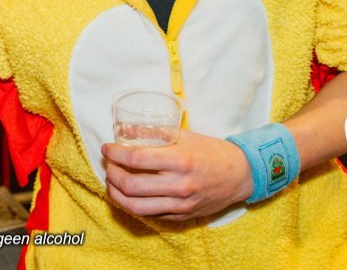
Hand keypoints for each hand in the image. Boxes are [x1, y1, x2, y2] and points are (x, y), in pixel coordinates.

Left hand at [101, 130, 253, 220]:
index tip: (107, 148)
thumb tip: (126, 130)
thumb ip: (155, 134)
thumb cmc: (211, 151)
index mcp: (180, 160)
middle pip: (130, 185)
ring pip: (135, 206)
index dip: (115, 154)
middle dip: (112, 174)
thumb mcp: (185, 136)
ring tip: (112, 182)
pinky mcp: (181, 216)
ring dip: (116, 194)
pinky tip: (127, 195)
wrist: (240, 175)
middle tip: (108, 165)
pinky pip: (149, 215)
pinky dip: (132, 205)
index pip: (136, 159)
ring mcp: (180, 204)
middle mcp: (179, 185)